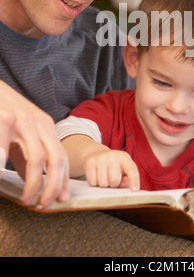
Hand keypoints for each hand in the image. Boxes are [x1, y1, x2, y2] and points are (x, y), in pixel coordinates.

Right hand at [0, 81, 69, 206]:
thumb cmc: (3, 113)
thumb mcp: (20, 135)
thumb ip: (27, 158)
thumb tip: (34, 183)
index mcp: (46, 126)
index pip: (61, 156)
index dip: (63, 180)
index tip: (60, 199)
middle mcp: (39, 122)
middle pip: (56, 158)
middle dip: (54, 185)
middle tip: (45, 204)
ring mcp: (23, 120)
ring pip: (37, 157)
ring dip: (35, 182)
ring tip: (28, 199)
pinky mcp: (5, 118)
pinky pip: (7, 145)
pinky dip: (6, 162)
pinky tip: (2, 173)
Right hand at [84, 149, 139, 190]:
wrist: (97, 154)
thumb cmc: (114, 167)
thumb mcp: (124, 170)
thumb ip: (127, 180)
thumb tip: (125, 186)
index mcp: (125, 158)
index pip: (132, 170)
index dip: (134, 181)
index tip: (134, 190)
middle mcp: (113, 155)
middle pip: (114, 180)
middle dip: (113, 185)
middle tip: (112, 180)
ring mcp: (101, 158)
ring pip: (103, 183)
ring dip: (104, 185)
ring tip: (104, 177)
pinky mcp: (90, 162)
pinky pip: (92, 182)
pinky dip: (94, 183)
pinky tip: (97, 176)